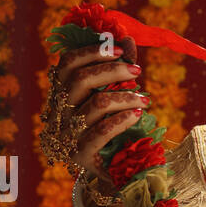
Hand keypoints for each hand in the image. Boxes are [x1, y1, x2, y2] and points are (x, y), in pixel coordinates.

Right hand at [50, 35, 148, 181]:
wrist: (111, 169)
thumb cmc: (111, 126)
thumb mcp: (113, 95)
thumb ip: (119, 69)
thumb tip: (129, 38)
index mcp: (62, 91)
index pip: (68, 62)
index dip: (92, 51)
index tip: (119, 49)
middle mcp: (61, 110)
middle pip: (82, 79)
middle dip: (113, 71)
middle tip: (137, 71)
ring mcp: (68, 133)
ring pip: (97, 104)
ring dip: (126, 97)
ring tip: (144, 100)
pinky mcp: (80, 154)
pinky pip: (101, 131)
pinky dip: (122, 119)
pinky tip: (137, 114)